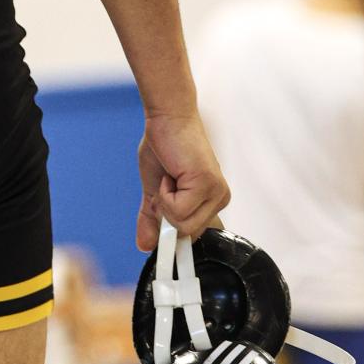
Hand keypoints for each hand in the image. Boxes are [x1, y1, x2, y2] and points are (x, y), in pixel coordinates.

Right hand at [136, 108, 229, 249]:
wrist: (167, 118)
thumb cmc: (163, 146)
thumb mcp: (155, 190)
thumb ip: (153, 218)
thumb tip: (145, 246)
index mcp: (211, 201)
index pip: (193, 233)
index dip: (175, 236)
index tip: (162, 246)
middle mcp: (219, 198)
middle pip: (188, 233)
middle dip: (166, 213)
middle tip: (165, 186)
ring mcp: (216, 192)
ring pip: (183, 225)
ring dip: (165, 202)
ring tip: (169, 177)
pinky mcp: (207, 185)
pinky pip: (178, 211)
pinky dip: (165, 194)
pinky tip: (171, 173)